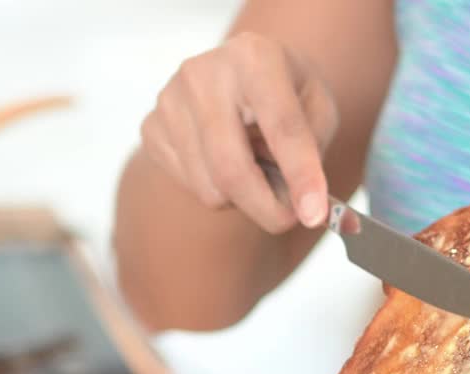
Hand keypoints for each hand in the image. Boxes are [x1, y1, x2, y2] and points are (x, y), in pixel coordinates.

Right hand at [140, 32, 338, 233]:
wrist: (241, 75)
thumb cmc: (285, 93)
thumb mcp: (318, 109)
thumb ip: (313, 152)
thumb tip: (305, 209)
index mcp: (254, 57)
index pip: (282, 127)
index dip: (301, 175)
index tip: (314, 216)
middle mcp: (203, 73)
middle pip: (232, 168)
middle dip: (266, 208)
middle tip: (289, 220)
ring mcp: (170, 101)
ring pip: (210, 188)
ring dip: (243, 198)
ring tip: (255, 168)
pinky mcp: (151, 128)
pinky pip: (190, 188)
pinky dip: (217, 190)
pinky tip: (225, 160)